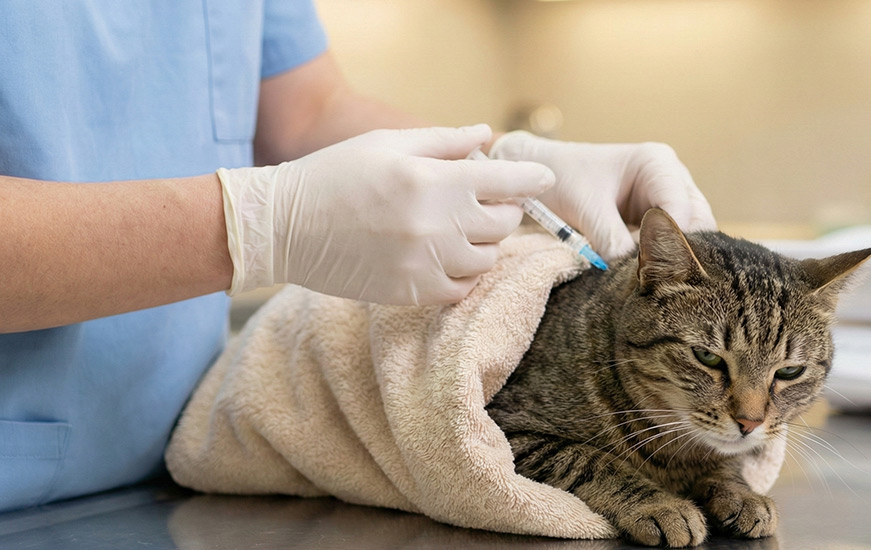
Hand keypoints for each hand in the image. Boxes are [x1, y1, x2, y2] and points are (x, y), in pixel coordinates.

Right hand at [218, 125, 554, 304]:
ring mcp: (425, 262)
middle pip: (504, 223)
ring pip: (486, 259)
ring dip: (482, 244)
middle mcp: (437, 224)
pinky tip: (444, 257)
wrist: (283, 226)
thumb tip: (486, 137)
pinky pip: (461, 289)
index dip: (532, 180)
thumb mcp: (388, 143)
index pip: (507, 182)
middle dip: (503, 210)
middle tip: (486, 202)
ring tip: (458, 230)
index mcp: (434, 180)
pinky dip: (462, 274)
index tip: (544, 180)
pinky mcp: (411, 292)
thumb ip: (444, 141)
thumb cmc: (335, 174)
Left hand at [488, 131, 716, 260]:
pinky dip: (663, 258)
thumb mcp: (586, 210)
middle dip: (681, 251)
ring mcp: (668, 198)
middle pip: (697, 223)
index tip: (652, 271)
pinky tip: (646, 275)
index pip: (682, 210)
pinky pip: (672, 242)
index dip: (672, 243)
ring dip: (673, 257)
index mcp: (658, 164)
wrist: (542, 174)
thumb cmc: (563, 179)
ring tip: (650, 280)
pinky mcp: (657, 217)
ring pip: (690, 235)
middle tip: (657, 281)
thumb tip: (636, 274)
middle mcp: (672, 178)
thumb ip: (612, 240)